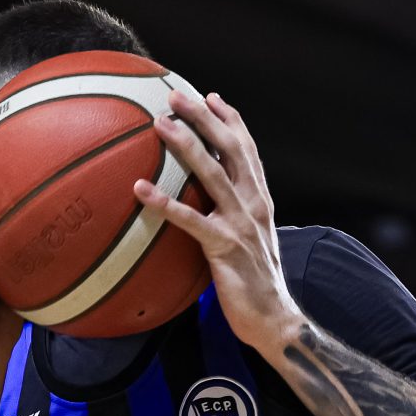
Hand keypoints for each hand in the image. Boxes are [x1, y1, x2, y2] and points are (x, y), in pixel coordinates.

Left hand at [133, 91, 301, 351]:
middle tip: (176, 96)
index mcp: (260, 201)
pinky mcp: (225, 247)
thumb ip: (234, 220)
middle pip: (231, 149)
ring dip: (187, 145)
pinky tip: (140, 190)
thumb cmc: (258, 286)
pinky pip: (191, 220)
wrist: (275, 319)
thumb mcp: (251, 244)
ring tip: (160, 124)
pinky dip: (165, 203)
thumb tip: (209, 211)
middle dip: (204, 118)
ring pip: (213, 174)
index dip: (230, 120)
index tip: (211, 97)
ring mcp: (240, 224)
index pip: (248, 150)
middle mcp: (253, 205)